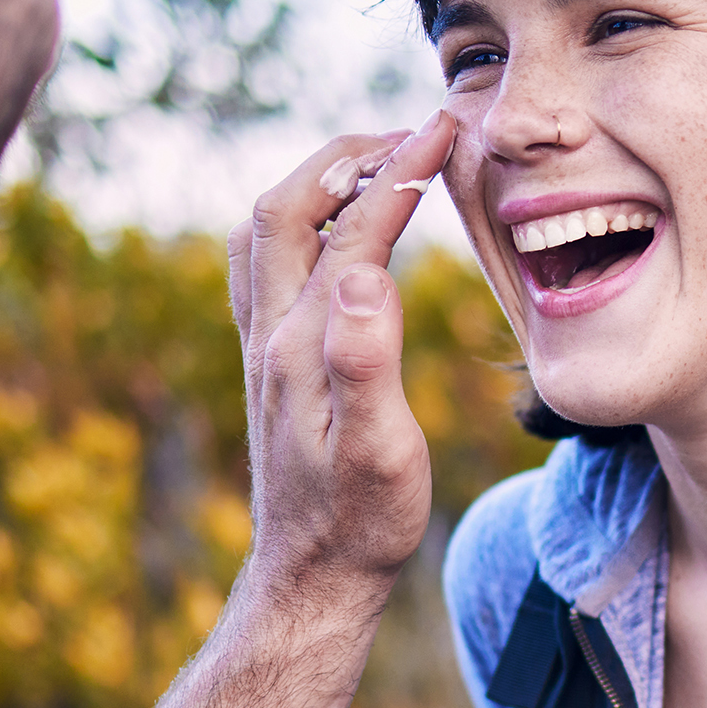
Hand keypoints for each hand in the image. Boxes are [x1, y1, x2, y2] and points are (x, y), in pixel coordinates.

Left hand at [226, 111, 456, 599]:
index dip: (398, 171)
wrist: (311, 577)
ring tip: (373, 161)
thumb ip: (368, 362)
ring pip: (265, 229)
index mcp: (303, 345)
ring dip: (316, 180)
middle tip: (409, 134)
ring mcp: (263, 345)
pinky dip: (302, 218)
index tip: (443, 130)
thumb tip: (365, 273)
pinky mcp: (270, 361)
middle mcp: (271, 333)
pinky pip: (267, 260)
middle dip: (347, 153)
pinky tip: (336, 229)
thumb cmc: (360, 522)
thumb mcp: (382, 452)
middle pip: (287, 206)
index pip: (352, 230)